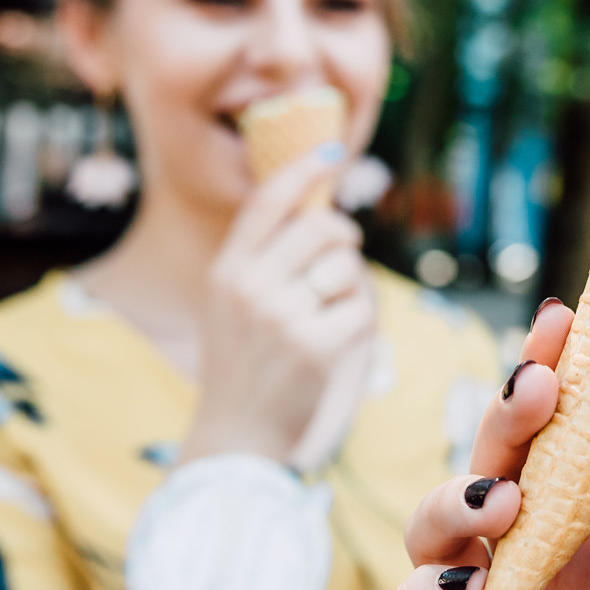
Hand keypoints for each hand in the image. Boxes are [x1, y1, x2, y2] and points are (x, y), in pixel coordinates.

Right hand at [184, 144, 375, 463]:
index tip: (333, 152)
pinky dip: (358, 324)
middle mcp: (249, 287)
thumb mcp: (234, 304)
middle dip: (343, 238)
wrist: (236, 437)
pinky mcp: (315, 348)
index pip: (266, 202)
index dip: (303, 170)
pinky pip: (362, 308)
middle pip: (319, 227)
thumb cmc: (244, 366)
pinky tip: (334, 345)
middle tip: (343, 255)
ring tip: (325, 317)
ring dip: (349, 288)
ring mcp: (282, 317)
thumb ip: (266, 259)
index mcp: (226, 271)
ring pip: (346, 268)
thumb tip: (324, 214)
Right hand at [386, 303, 589, 589]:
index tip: (573, 323)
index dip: (567, 386)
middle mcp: (540, 572)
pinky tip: (459, 580)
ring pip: (442, 527)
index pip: (576, 449)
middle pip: (503, 469)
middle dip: (510, 417)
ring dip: (462, 496)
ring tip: (504, 499)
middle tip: (538, 382)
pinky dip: (422, 587)